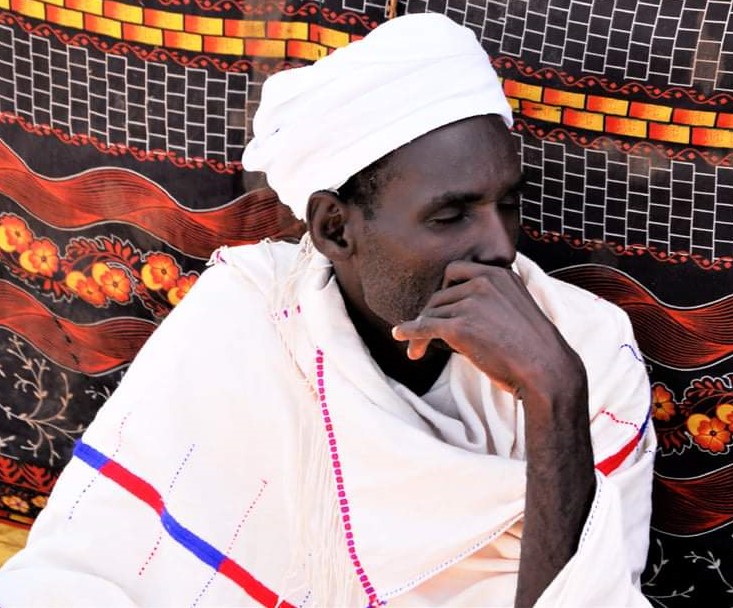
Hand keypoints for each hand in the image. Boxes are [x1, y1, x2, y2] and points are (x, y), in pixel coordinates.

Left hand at [392, 260, 579, 399]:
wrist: (546, 369)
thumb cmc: (534, 346)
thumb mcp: (516, 307)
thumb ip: (492, 298)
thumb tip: (456, 308)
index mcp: (499, 274)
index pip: (455, 270)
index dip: (443, 289)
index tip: (440, 306)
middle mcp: (483, 282)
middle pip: (440, 296)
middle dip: (432, 315)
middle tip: (427, 335)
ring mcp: (471, 303)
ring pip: (432, 313)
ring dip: (423, 331)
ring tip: (420, 350)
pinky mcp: (459, 326)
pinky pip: (424, 327)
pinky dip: (410, 333)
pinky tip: (401, 337)